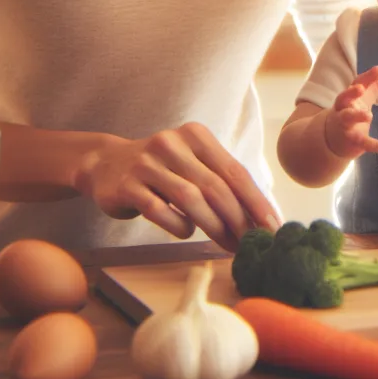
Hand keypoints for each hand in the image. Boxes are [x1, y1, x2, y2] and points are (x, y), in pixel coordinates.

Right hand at [73, 122, 279, 250]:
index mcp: (196, 135)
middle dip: (238, 218)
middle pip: (215, 186)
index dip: (256, 201)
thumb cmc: (162, 169)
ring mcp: (147, 163)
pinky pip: (158, 209)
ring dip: (213, 225)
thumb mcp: (191, 163)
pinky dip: (177, 224)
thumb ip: (220, 181)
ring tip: (226, 243)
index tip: (272, 226)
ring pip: (190, 198)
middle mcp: (173, 144)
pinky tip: (186, 231)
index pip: (234, 170)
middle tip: (250, 242)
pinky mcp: (127, 185)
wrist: (106, 164)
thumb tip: (258, 216)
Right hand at [324, 66, 377, 159]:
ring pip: (347, 118)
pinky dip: (374, 145)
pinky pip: (361, 142)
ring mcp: (345, 125)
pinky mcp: (351, 141)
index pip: (356, 83)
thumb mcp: (364, 99)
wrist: (333, 139)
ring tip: (369, 115)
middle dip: (350, 92)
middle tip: (360, 88)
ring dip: (356, 116)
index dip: (367, 77)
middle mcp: (343, 108)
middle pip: (343, 98)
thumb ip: (377, 87)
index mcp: (348, 97)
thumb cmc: (350, 113)